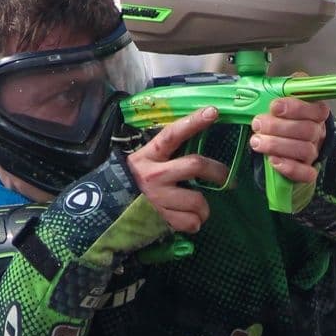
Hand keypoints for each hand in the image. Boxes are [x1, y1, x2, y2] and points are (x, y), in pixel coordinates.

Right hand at [124, 107, 228, 231]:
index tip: (213, 112)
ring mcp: (157, 197)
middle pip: (195, 165)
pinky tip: (189, 219)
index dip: (193, 122)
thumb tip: (197, 143)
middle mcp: (154, 174)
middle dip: (217, 172)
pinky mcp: (160, 217)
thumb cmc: (138, 179)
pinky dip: (194, 223)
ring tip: (201, 208)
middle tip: (225, 177)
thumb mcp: (148, 160)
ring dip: (204, 207)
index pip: (172, 134)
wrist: (111, 206)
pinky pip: (190, 222)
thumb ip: (169, 152)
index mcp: (150, 154)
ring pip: (197, 200)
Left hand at [250, 94, 330, 183]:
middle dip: (278, 127)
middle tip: (257, 124)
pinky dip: (290, 168)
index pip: (314, 109)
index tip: (274, 106)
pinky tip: (273, 161)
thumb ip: (284, 88)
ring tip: (257, 141)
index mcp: (316, 111)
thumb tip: (273, 84)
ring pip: (305, 150)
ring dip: (278, 146)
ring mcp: (314, 152)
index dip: (295, 108)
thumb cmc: (284, 115)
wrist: (286, 139)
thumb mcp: (285, 96)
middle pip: (308, 130)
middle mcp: (318, 131)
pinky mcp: (308, 170)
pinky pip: (307, 173)